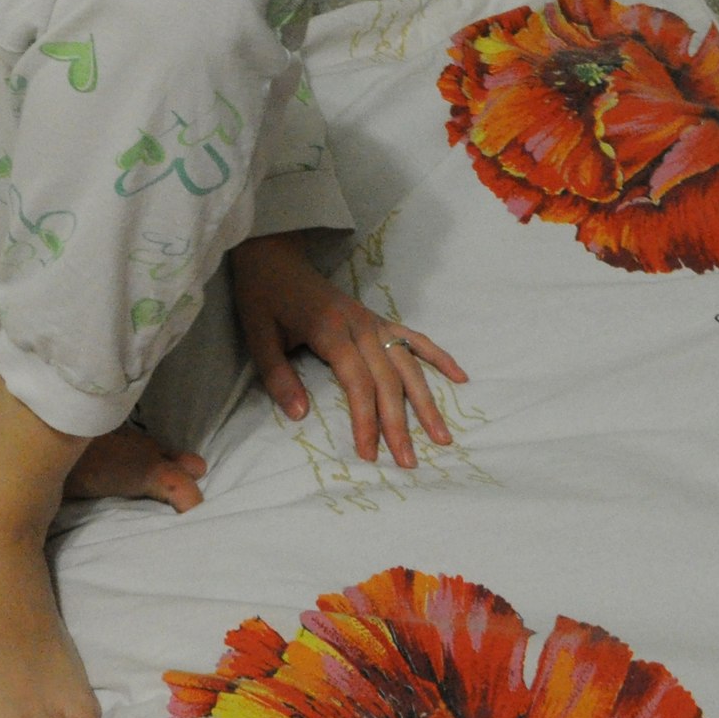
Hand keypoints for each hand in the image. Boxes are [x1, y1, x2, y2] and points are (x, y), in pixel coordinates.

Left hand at [228, 232, 466, 467]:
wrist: (273, 255)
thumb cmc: (263, 297)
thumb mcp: (257, 335)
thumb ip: (278, 376)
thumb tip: (300, 415)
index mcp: (330, 331)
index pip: (357, 383)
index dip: (365, 419)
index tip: (370, 453)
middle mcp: (360, 326)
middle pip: (387, 380)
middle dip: (399, 423)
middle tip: (409, 462)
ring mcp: (372, 321)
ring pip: (407, 364)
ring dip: (426, 401)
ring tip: (441, 437)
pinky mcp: (376, 318)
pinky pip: (414, 338)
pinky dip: (438, 356)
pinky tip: (460, 377)